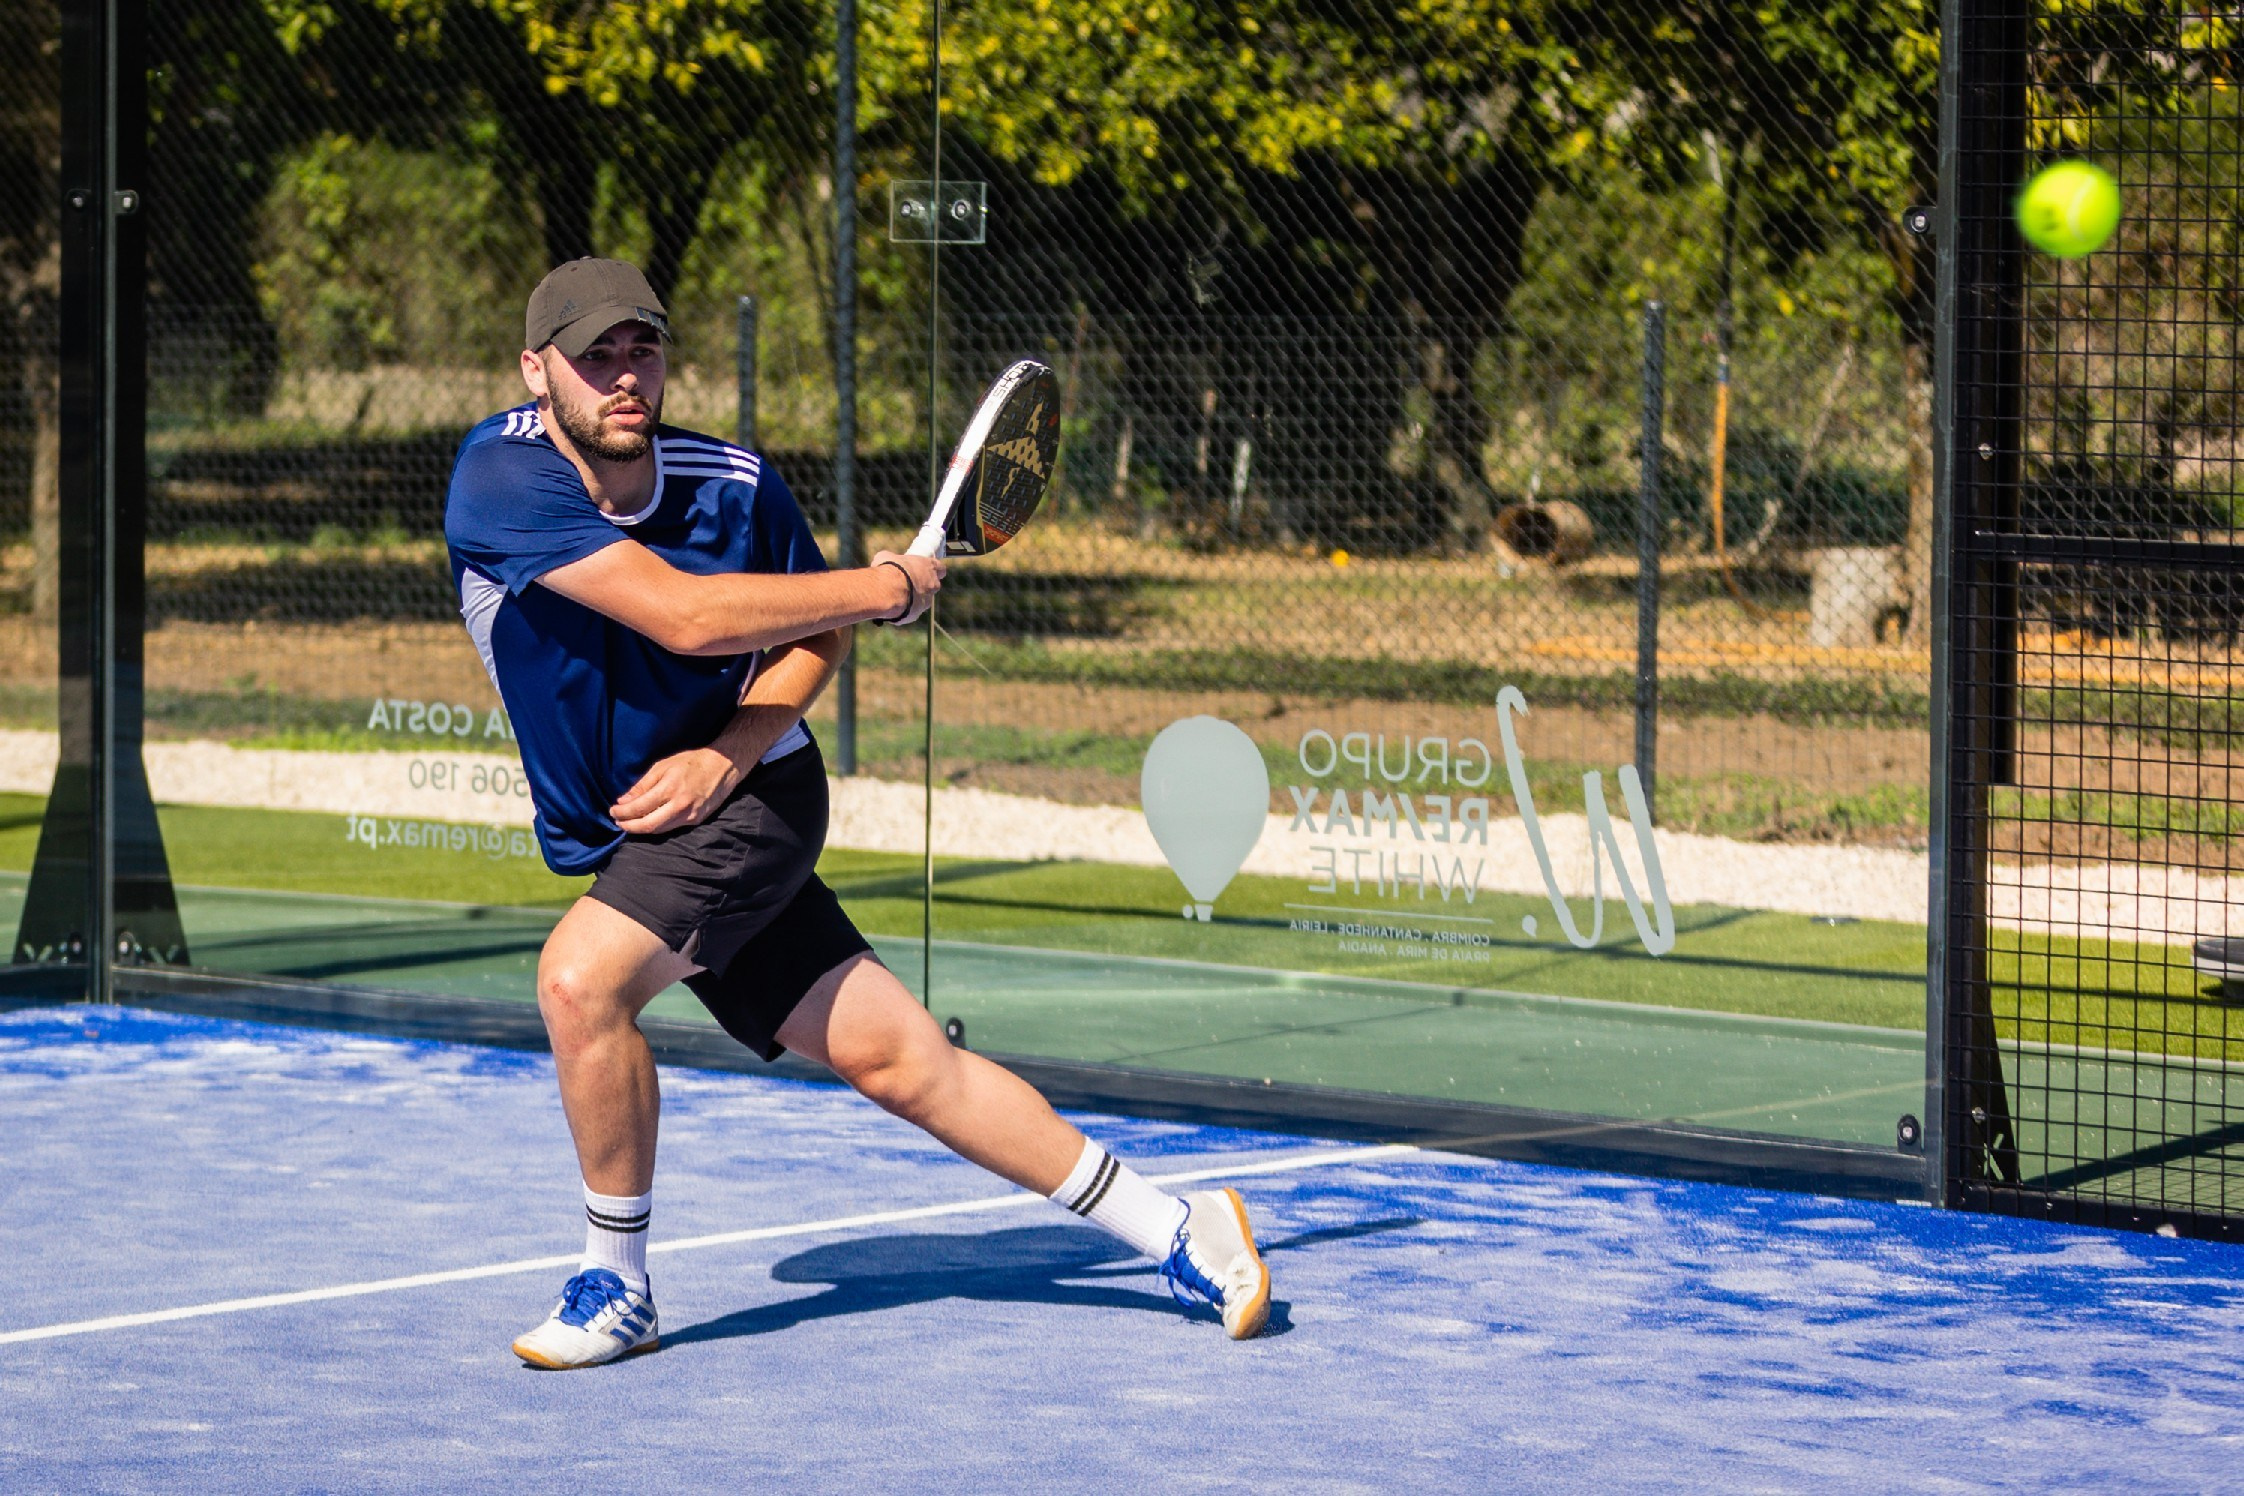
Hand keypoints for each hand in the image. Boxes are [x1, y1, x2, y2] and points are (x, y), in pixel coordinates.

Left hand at [610, 747, 741, 834]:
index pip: (639, 807)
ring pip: (659, 830)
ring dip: (641, 829)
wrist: (723, 766)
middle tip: (618, 822)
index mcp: (669, 788)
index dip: (622, 812)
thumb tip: (623, 800)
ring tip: (630, 823)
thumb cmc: (692, 762)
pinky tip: (649, 822)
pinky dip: (657, 827)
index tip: (612, 810)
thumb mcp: (663, 766)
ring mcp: (689, 815)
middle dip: (629, 826)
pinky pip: (671, 827)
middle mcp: (679, 805)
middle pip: (647, 825)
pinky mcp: (696, 820)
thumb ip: (643, 785)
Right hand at [873, 550, 944, 626]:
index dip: (933, 570)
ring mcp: (926, 601)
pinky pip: (911, 612)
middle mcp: (932, 584)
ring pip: (922, 601)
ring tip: (896, 596)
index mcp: (929, 566)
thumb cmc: (890, 569)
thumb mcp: (887, 557)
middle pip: (933, 586)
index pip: (940, 568)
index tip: (924, 570)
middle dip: (923, 586)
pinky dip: (904, 610)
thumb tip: (887, 560)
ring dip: (913, 599)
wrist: (887, 590)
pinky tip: (892, 606)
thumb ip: (893, 559)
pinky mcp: (916, 614)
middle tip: (908, 583)